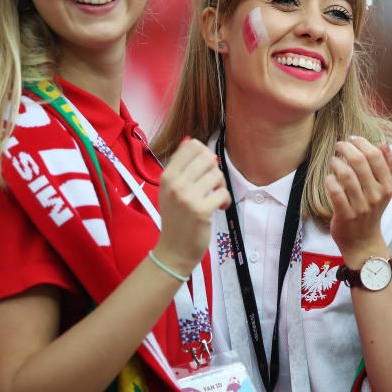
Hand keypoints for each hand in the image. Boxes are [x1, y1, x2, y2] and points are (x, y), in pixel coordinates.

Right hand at [154, 137, 230, 274]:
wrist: (173, 250)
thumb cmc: (176, 219)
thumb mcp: (170, 190)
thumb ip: (181, 167)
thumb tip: (191, 140)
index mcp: (167, 176)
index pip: (191, 146)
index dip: (205, 154)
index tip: (206, 169)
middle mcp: (175, 184)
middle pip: (206, 157)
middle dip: (215, 169)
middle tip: (214, 184)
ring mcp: (187, 197)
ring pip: (216, 174)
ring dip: (221, 186)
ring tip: (216, 197)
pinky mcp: (201, 210)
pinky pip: (222, 192)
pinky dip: (225, 200)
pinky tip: (219, 208)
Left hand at [327, 137, 391, 264]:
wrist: (363, 242)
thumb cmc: (371, 211)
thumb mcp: (384, 190)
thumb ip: (387, 167)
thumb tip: (385, 144)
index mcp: (387, 187)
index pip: (376, 157)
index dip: (362, 143)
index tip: (352, 139)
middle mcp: (376, 196)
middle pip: (360, 162)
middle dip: (346, 148)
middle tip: (338, 145)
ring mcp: (361, 207)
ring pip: (346, 175)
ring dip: (336, 163)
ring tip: (333, 160)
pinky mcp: (345, 216)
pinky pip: (335, 192)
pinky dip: (330, 181)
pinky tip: (329, 178)